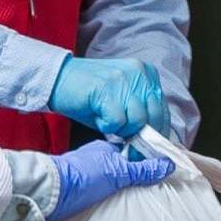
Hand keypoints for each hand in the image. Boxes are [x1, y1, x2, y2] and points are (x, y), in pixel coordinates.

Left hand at [47, 138, 174, 220]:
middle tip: (155, 191)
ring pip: (114, 183)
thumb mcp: (117, 172)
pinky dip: (112, 200)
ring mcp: (90, 177)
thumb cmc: (80, 175)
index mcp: (107, 151)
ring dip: (124, 192)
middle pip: (125, 170)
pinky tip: (119, 207)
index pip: (134, 154)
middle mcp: (98, 162)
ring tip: (141, 202)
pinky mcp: (83, 193)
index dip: (148, 163)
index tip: (163, 174)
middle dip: (137, 180)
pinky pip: (104, 195)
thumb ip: (142, 170)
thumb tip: (167, 165)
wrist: (50, 192)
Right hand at [49, 56, 171, 138]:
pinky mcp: (107, 88)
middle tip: (130, 148)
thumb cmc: (89, 95)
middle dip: (142, 138)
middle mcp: (139, 73)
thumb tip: (153, 142)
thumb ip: (140, 114)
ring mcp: (124, 79)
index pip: (163, 110)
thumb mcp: (121, 101)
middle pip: (154, 117)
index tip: (147, 147)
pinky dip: (108, 127)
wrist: (57, 78)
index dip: (156, 133)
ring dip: (122, 130)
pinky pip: (118, 121)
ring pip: (137, 120)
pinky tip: (99, 119)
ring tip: (107, 123)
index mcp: (147, 73)